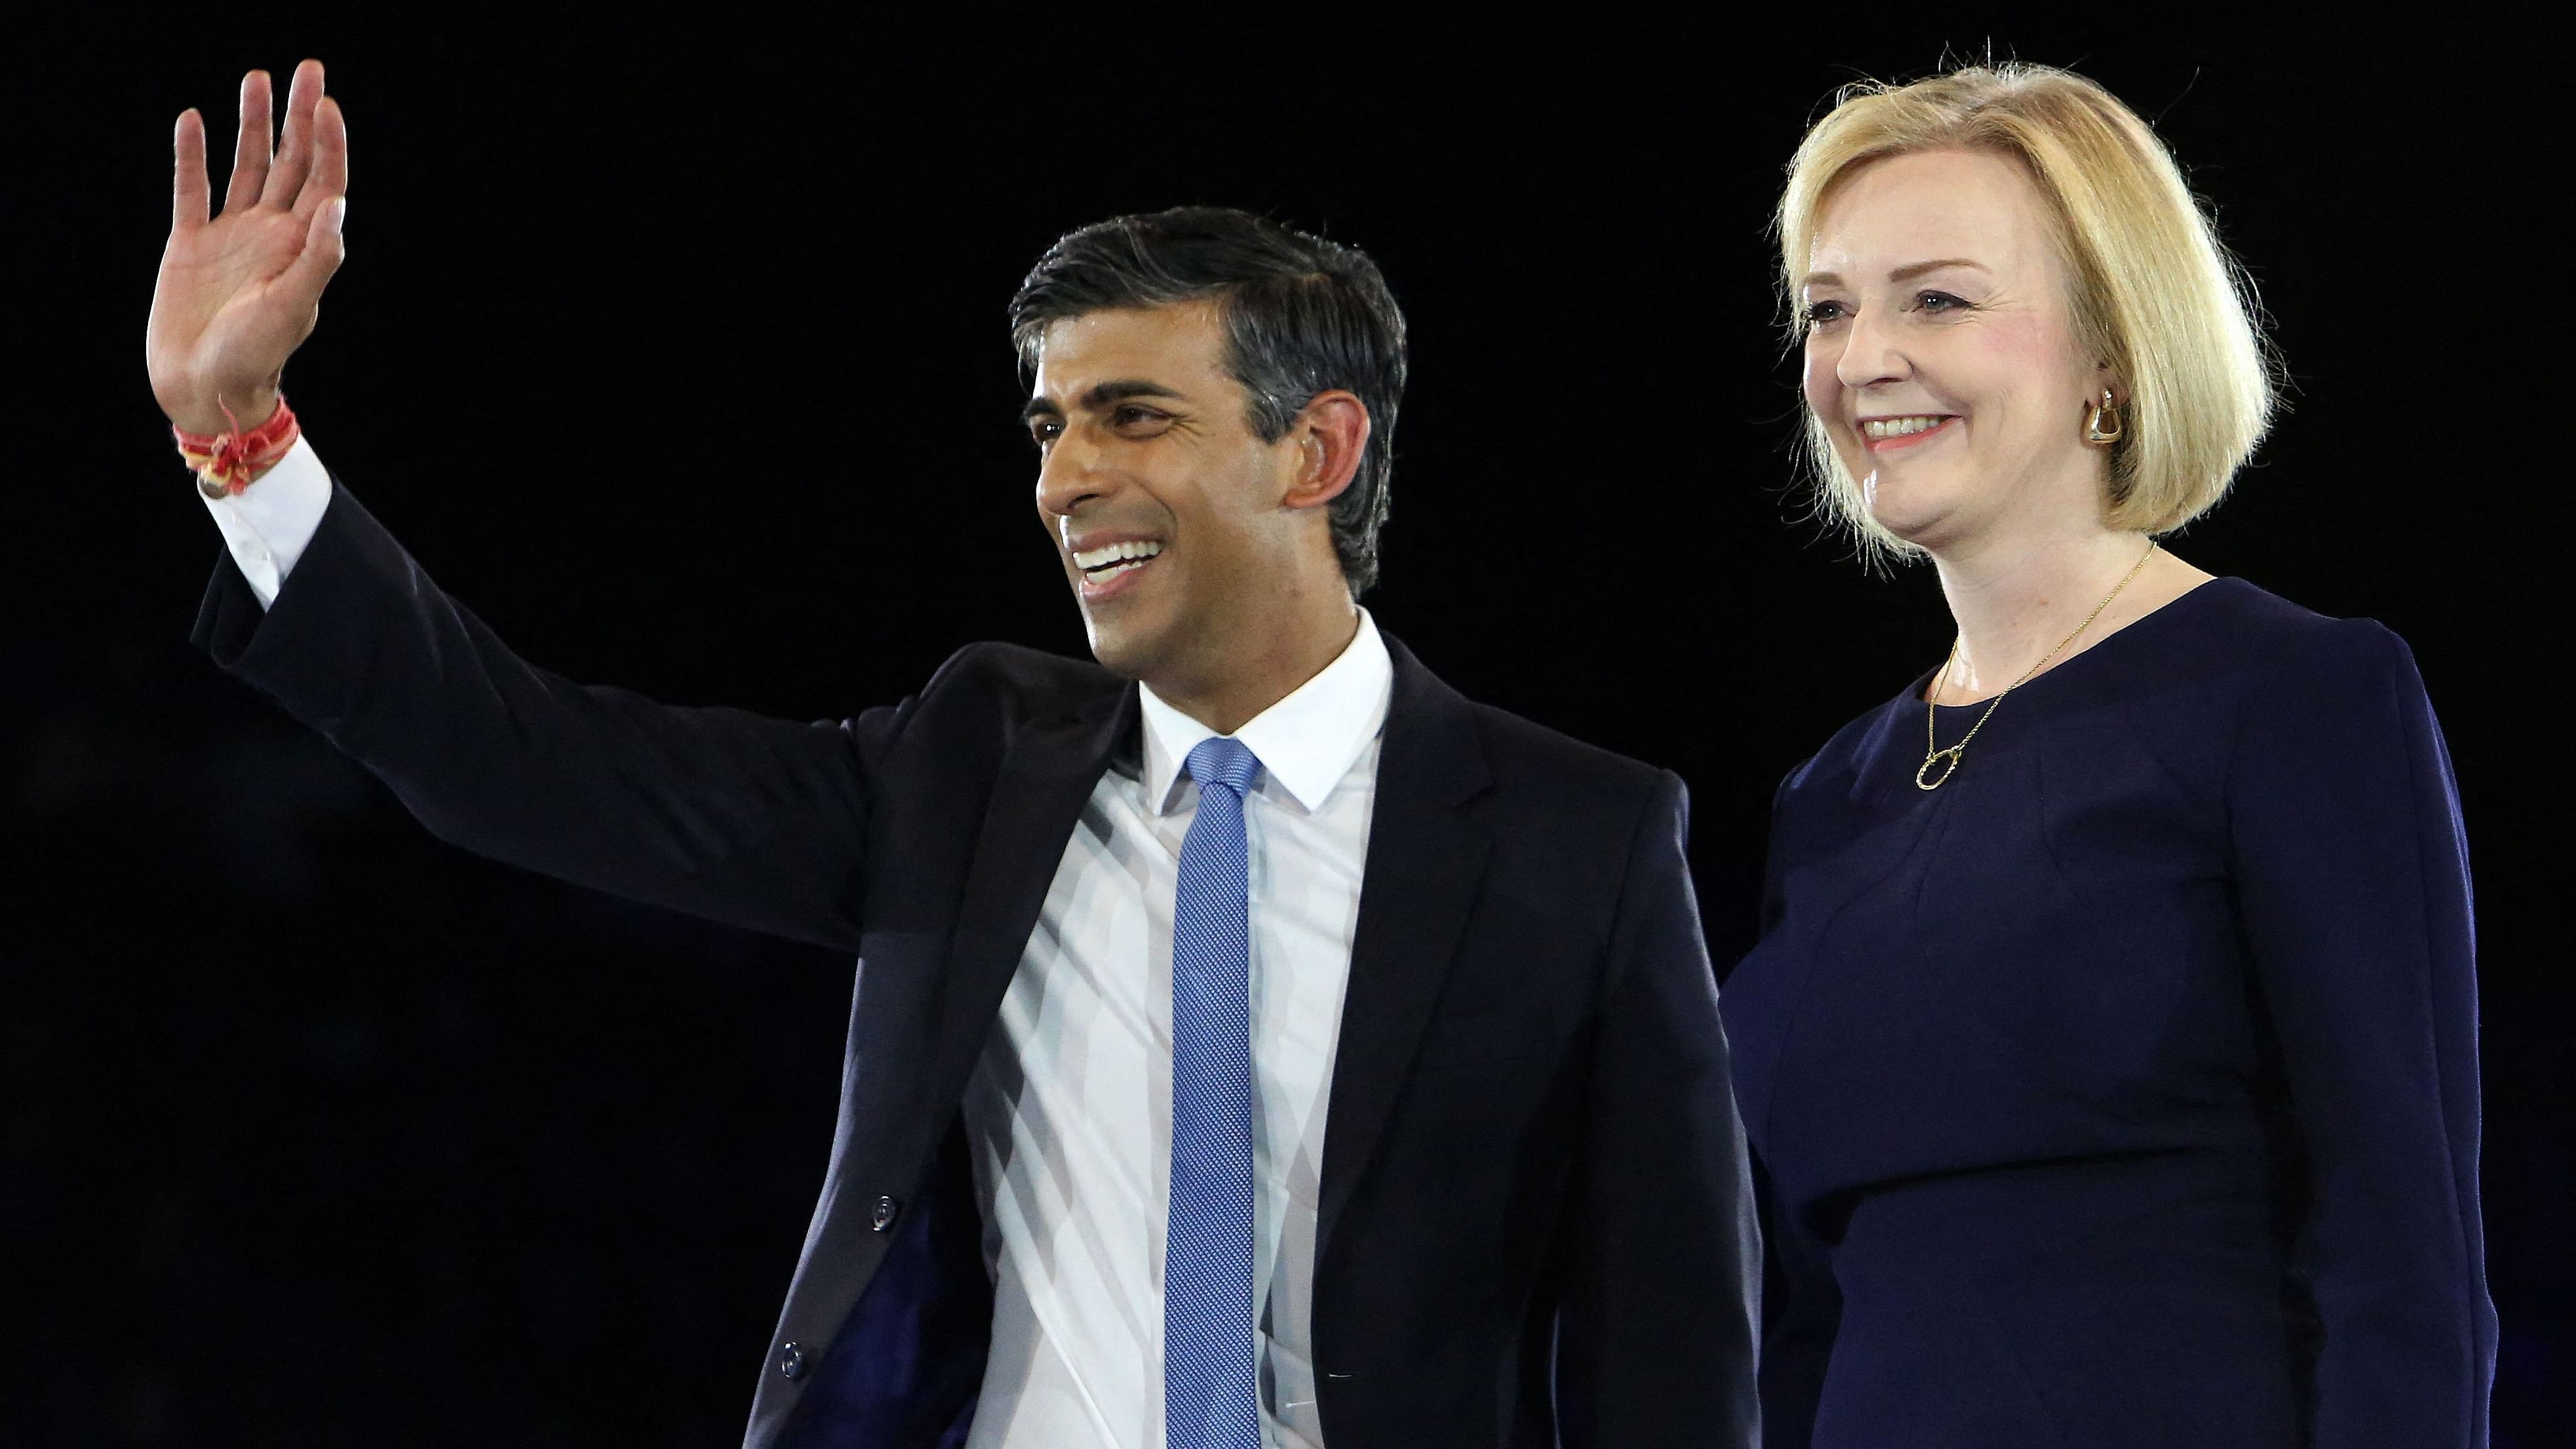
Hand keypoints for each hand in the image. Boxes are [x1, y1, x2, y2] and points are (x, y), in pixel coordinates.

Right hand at [147, 60, 347, 436]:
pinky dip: (192, 155)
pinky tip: (192, 120)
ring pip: (246, 166)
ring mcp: (232, 235)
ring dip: (252, 123)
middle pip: (290, 162)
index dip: (328, 143)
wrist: (206, 386)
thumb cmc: (257, 356)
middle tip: (309, 70)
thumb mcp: (294, 307)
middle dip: (300, 117)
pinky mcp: (190, 243)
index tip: (328, 105)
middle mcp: (272, 233)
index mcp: (303, 247)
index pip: (324, 182)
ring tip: (257, 77)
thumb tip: (336, 203)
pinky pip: (192, 189)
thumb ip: (318, 257)